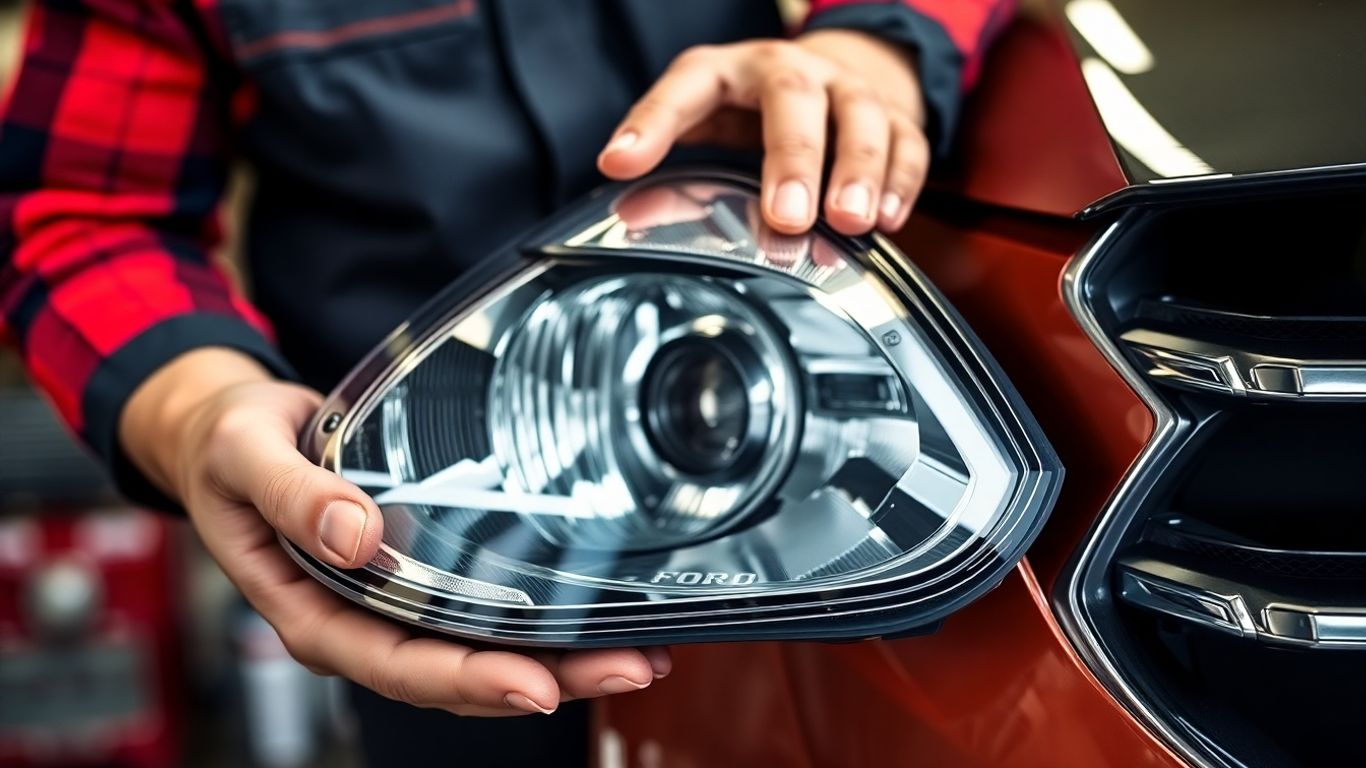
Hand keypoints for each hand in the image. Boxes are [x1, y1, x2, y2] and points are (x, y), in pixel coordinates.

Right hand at [121, 349, 669, 715]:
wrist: (227, 432)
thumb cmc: (229, 448)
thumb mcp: (246, 456)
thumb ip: (294, 494)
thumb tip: (356, 535)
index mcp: (313, 613)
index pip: (397, 664)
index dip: (467, 680)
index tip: (534, 685)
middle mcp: (361, 621)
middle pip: (458, 672)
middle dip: (547, 677)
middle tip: (628, 669)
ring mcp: (393, 603)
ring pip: (481, 648)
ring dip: (561, 657)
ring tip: (638, 656)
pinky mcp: (419, 573)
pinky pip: (482, 607)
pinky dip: (540, 616)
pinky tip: (596, 614)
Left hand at [599, 29, 928, 235]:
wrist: (835, 75)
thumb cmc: (754, 109)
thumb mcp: (707, 123)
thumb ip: (671, 161)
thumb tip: (626, 209)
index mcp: (729, 71)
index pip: (686, 87)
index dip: (652, 123)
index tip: (620, 163)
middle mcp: (792, 71)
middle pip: (794, 99)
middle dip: (794, 158)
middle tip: (787, 214)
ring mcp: (848, 90)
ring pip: (862, 118)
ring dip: (858, 172)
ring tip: (847, 221)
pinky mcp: (895, 117)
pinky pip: (907, 145)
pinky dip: (901, 183)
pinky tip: (887, 220)